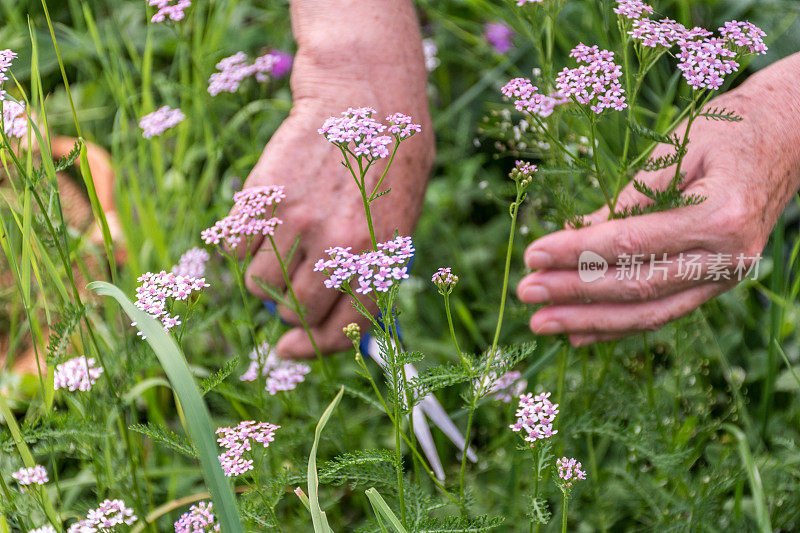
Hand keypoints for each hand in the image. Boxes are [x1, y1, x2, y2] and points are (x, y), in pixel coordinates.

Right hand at [237, 0, 432, 357]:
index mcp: (378, 257)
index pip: (343, 327)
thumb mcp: (398, 222)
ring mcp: (297, 220)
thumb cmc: (386, 164)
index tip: (290, 349)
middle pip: (294, 310)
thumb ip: (366, 272)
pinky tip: (262, 221)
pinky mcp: (264, 195)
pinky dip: (242, 243)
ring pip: (258, 283)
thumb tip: (324, 322)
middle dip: (289, 308)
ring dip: (263, 276)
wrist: (364, 97)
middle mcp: (337, 245)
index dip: (314, 348)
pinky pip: (235, 245)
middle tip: (290, 286)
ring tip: (280, 245)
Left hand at [517, 55, 799, 345]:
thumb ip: (628, 198)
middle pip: (637, 286)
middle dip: (574, 292)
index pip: (631, 244)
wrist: (787, 141)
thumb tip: (574, 234)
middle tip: (525, 293)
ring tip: (542, 322)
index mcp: (719, 216)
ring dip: (590, 320)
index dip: (577, 252)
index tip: (532, 253)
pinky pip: (662, 313)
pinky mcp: (715, 285)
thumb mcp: (675, 152)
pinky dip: (619, 326)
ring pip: (648, 312)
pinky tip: (580, 332)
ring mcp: (725, 278)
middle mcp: (726, 257)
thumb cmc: (727, 134)